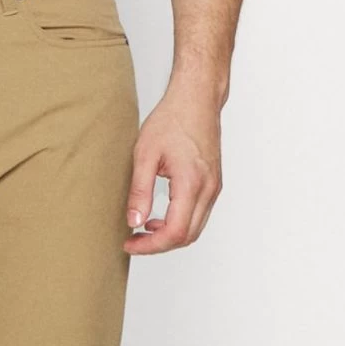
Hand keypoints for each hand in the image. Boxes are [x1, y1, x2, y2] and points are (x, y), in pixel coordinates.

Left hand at [124, 85, 222, 255]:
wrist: (196, 100)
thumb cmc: (172, 119)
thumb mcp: (144, 154)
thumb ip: (139, 191)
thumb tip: (133, 222)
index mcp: (191, 183)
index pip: (174, 232)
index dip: (151, 245)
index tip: (130, 243)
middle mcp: (208, 189)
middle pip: (187, 236)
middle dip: (159, 245)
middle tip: (134, 241)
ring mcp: (214, 187)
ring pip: (195, 229)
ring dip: (170, 235)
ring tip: (143, 229)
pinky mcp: (214, 184)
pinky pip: (199, 215)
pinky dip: (180, 223)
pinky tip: (160, 216)